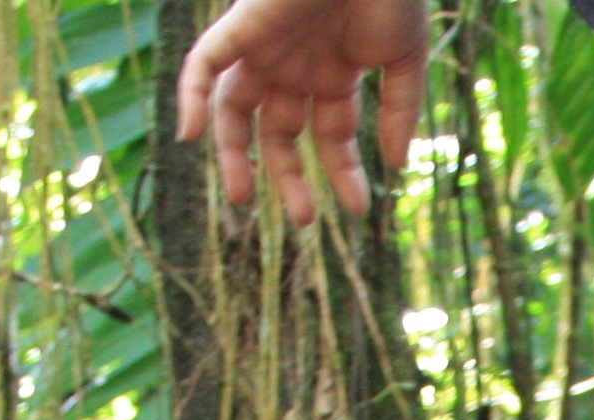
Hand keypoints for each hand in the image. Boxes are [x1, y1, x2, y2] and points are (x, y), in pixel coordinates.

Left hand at [176, 0, 429, 223]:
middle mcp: (293, 65)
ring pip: (234, 111)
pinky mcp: (241, 25)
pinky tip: (189, 136)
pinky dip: (191, 96)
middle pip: (278, 132)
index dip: (342, 172)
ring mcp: (264, 47)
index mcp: (332, 72)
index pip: (330, 135)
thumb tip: (395, 167)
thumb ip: (399, 113)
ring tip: (244, 200)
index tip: (358, 208)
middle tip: (304, 220)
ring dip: (234, 156)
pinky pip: (203, 64)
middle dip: (288, 177)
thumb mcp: (404, 60)